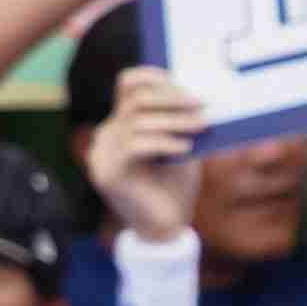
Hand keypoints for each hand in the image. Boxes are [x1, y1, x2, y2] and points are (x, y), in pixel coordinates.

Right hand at [85, 66, 210, 243]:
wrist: (166, 229)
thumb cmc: (175, 187)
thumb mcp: (181, 146)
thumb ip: (179, 123)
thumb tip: (199, 95)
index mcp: (122, 124)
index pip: (126, 85)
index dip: (151, 76)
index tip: (180, 79)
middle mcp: (107, 135)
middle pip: (135, 99)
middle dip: (172, 97)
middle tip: (202, 102)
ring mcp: (103, 154)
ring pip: (137, 121)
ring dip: (175, 120)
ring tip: (202, 125)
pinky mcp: (108, 173)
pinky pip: (135, 146)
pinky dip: (163, 142)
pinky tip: (185, 148)